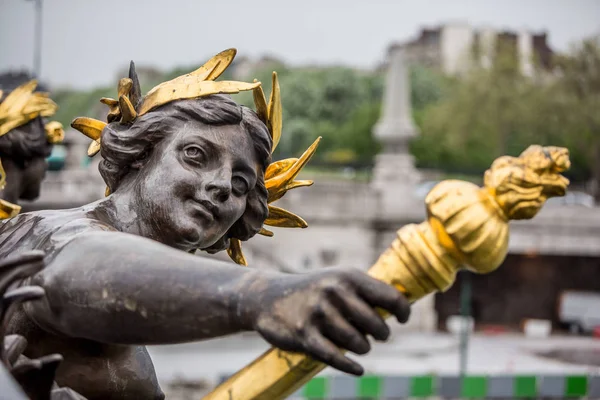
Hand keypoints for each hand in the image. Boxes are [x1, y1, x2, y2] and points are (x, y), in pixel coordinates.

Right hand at [239, 267, 409, 374]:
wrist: (267, 297)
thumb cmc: (314, 290)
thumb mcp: (339, 280)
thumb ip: (367, 291)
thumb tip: (403, 307)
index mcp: (348, 277)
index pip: (391, 297)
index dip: (402, 312)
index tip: (401, 320)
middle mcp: (335, 292)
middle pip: (377, 326)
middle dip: (380, 335)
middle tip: (375, 336)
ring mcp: (318, 313)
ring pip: (359, 344)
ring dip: (362, 349)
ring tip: (357, 344)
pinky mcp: (304, 335)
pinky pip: (336, 358)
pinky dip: (350, 366)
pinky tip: (357, 369)